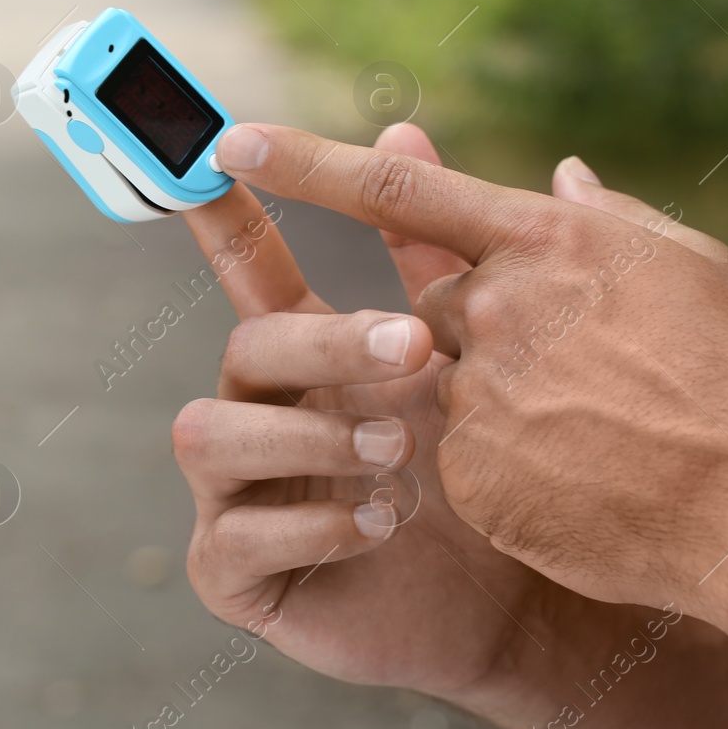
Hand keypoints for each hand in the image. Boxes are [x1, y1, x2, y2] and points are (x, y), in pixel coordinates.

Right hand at [173, 125, 583, 696]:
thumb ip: (428, 253)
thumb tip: (402, 125)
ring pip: (209, 435)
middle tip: (415, 346)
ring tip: (402, 454)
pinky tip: (384, 524)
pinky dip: (313, 523)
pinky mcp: (234, 575)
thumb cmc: (483, 475)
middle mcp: (257, 416)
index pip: (250, 274)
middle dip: (323, 341)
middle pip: (245, 348)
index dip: (226, 218)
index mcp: (305, 360)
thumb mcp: (461, 358)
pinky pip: (235, 537)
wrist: (517, 604)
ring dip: (308, 435)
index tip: (209, 155)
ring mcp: (235, 495)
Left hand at [210, 123, 727, 611]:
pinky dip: (508, 462)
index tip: (231, 141)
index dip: (307, 165)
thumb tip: (557, 174)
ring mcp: (478, 393)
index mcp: (548, 241)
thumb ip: (606, 217)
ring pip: (450, 385)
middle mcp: (497, 308)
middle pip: (433, 304)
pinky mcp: (470, 470)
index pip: (399, 193)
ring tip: (598, 432)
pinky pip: (463, 454)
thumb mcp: (690, 268)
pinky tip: (580, 479)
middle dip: (478, 333)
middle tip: (572, 370)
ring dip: (503, 403)